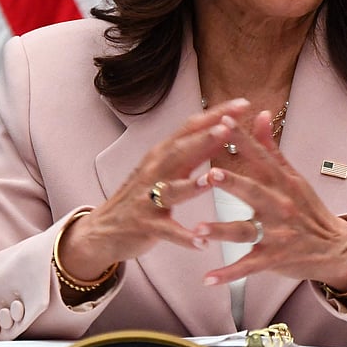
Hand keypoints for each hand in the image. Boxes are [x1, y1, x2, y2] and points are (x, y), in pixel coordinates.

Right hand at [57, 98, 249, 281]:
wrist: (103, 229)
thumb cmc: (143, 195)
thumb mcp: (166, 168)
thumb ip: (194, 151)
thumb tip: (224, 129)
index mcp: (163, 154)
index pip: (191, 128)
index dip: (216, 115)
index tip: (243, 103)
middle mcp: (154, 171)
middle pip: (180, 151)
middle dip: (204, 139)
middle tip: (229, 127)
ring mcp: (148, 199)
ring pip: (171, 190)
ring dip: (192, 185)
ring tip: (213, 180)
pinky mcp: (145, 225)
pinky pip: (167, 231)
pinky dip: (184, 236)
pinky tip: (202, 242)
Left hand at [193, 110, 346, 289]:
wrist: (334, 247)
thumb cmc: (307, 209)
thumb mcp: (292, 176)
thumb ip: (271, 147)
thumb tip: (260, 113)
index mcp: (282, 182)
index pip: (260, 157)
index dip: (242, 140)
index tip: (223, 123)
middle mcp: (280, 206)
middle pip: (254, 192)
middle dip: (233, 183)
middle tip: (210, 175)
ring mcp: (276, 234)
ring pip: (247, 231)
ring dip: (222, 231)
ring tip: (199, 229)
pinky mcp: (273, 259)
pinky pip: (248, 267)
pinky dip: (228, 274)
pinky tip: (208, 278)